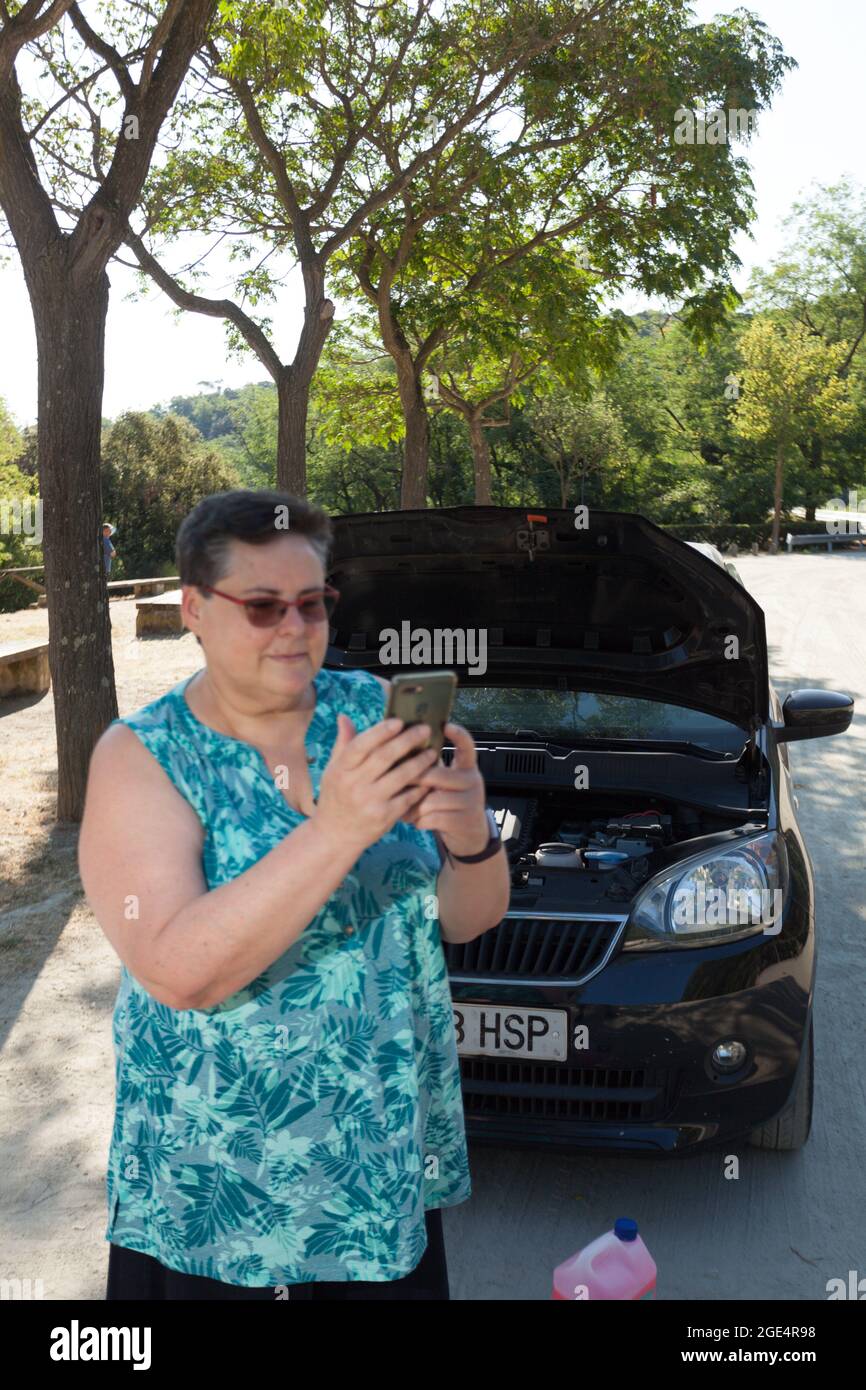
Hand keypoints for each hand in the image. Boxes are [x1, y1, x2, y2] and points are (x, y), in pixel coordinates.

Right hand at [314, 713, 438, 854]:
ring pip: (401, 776)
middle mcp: (354, 785)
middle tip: (425, 729)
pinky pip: (408, 797)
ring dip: (420, 762)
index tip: (399, 721)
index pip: (360, 746)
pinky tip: (431, 777)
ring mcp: (370, 802)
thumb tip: (344, 716)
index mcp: (340, 770)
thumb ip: (343, 744)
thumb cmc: (335, 797)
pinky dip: (421, 786)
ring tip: (433, 752)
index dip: (380, 732)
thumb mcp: (332, 771)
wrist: (334, 835)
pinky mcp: (384, 817)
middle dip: (407, 741)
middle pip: (384, 757)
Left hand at [401, 722, 488, 855]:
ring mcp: (470, 801)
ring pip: (430, 800)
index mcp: (467, 767)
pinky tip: (415, 821)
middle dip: (412, 780)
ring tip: (405, 809)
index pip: (467, 746)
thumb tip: (403, 749)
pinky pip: (431, 818)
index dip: (458, 735)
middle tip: (396, 784)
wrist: (470, 834)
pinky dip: (418, 821)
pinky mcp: (463, 821)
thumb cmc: (449, 802)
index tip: (445, 725)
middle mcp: (472, 781)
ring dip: (412, 806)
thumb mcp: (447, 783)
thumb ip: (432, 768)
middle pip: (435, 774)